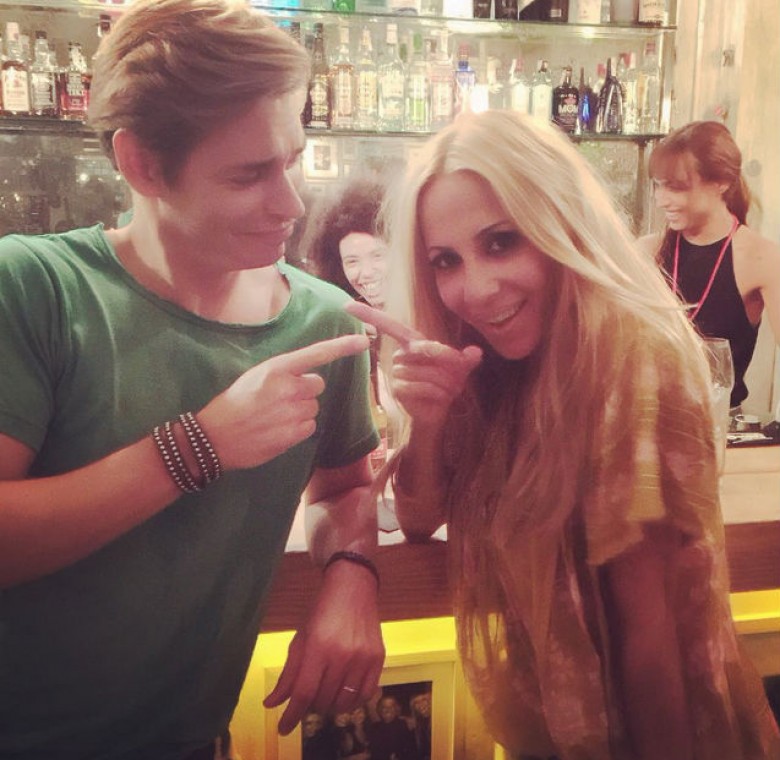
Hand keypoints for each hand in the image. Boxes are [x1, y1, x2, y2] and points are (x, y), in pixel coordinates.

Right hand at [197, 334, 368, 470]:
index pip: (316, 354)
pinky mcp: (292, 434)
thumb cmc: (234, 404)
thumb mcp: (255, 377)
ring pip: (314, 407)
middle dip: (305, 391)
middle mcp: (287, 387)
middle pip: (317, 384)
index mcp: (276, 368)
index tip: (363, 341)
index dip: (341, 347)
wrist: (214, 437)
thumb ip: (283, 373)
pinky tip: (277, 430)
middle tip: (280, 399)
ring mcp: (291, 412)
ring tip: (274, 416)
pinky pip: (309, 426)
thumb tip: (308, 378)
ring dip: (300, 411)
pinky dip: (298, 429)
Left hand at [263, 560, 383, 734]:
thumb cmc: (322, 610)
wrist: (353, 587)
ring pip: (344, 702)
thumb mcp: (301, 638)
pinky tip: (344, 693)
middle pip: (323, 700)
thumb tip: (272, 703)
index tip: (283, 728)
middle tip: (308, 696)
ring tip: (325, 693)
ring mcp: (363, 657)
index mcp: (319, 646)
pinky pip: (366, 695)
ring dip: (330, 705)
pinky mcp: (378, 658)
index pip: (304, 693)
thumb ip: (289, 673)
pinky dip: (353, 701)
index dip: (291, 716)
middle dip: (310, 705)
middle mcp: (343, 654)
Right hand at [345, 301, 481, 428]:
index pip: (389, 326)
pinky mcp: (397, 390)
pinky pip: (419, 387)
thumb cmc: (446, 385)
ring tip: (449, 391)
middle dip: (447, 365)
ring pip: (425, 372)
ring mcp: (396, 373)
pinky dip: (436, 394)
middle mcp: (400, 356)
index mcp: (411, 344)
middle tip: (456, 380)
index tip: (346, 305)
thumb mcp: (459, 370)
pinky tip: (440, 399)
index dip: (369, 315)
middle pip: (425, 350)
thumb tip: (475, 352)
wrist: (437, 412)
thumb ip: (466, 359)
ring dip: (445, 383)